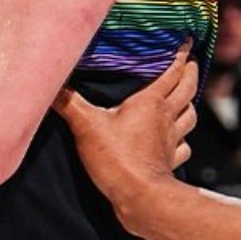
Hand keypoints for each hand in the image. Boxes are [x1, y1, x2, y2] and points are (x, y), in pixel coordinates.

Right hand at [51, 46, 196, 218]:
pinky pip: (183, 146)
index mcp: (151, 101)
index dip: (180, 54)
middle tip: (190, 62)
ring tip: (185, 97)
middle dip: (191, 72)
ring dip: (190, 104)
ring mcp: (171, 140)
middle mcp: (166, 116)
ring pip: (190, 115)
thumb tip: (49, 84)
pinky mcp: (170, 161)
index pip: (172, 71)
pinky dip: (183, 139)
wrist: (141, 199)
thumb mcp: (86, 125)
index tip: (187, 41)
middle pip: (188, 88)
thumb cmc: (117, 159)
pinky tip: (177, 140)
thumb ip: (68, 102)